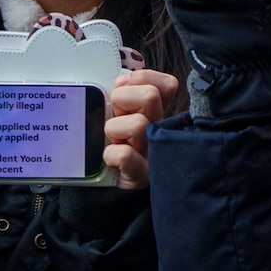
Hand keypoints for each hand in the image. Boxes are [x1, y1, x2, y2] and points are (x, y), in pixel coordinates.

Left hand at [101, 68, 177, 188]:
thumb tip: (122, 78)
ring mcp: (154, 155)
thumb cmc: (109, 148)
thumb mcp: (118, 115)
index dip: (143, 79)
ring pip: (137, 124)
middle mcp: (161, 131)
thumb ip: (124, 95)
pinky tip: (109, 160)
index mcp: (157, 114)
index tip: (123, 87)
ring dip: (114, 129)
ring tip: (112, 140)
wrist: (103, 192)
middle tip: (115, 116)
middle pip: (151, 96)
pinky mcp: (142, 177)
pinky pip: (124, 155)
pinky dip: (111, 155)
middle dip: (123, 100)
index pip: (167, 84)